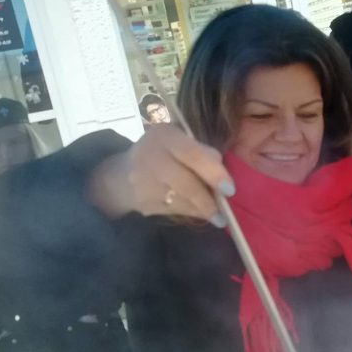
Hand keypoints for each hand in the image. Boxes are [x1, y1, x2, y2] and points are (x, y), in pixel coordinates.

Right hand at [88, 125, 234, 223]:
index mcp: (164, 136)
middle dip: (208, 200)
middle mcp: (151, 158)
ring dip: (203, 210)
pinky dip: (192, 213)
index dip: (214, 173)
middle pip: (186, 184)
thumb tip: (222, 171)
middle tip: (224, 211)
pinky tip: (200, 213)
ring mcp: (144, 183)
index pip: (192, 155)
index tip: (230, 190)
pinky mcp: (144, 203)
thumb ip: (200, 151)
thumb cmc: (161, 153)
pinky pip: (175, 211)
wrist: (122, 175)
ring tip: (216, 215)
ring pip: (182, 201)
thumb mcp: (177, 140)